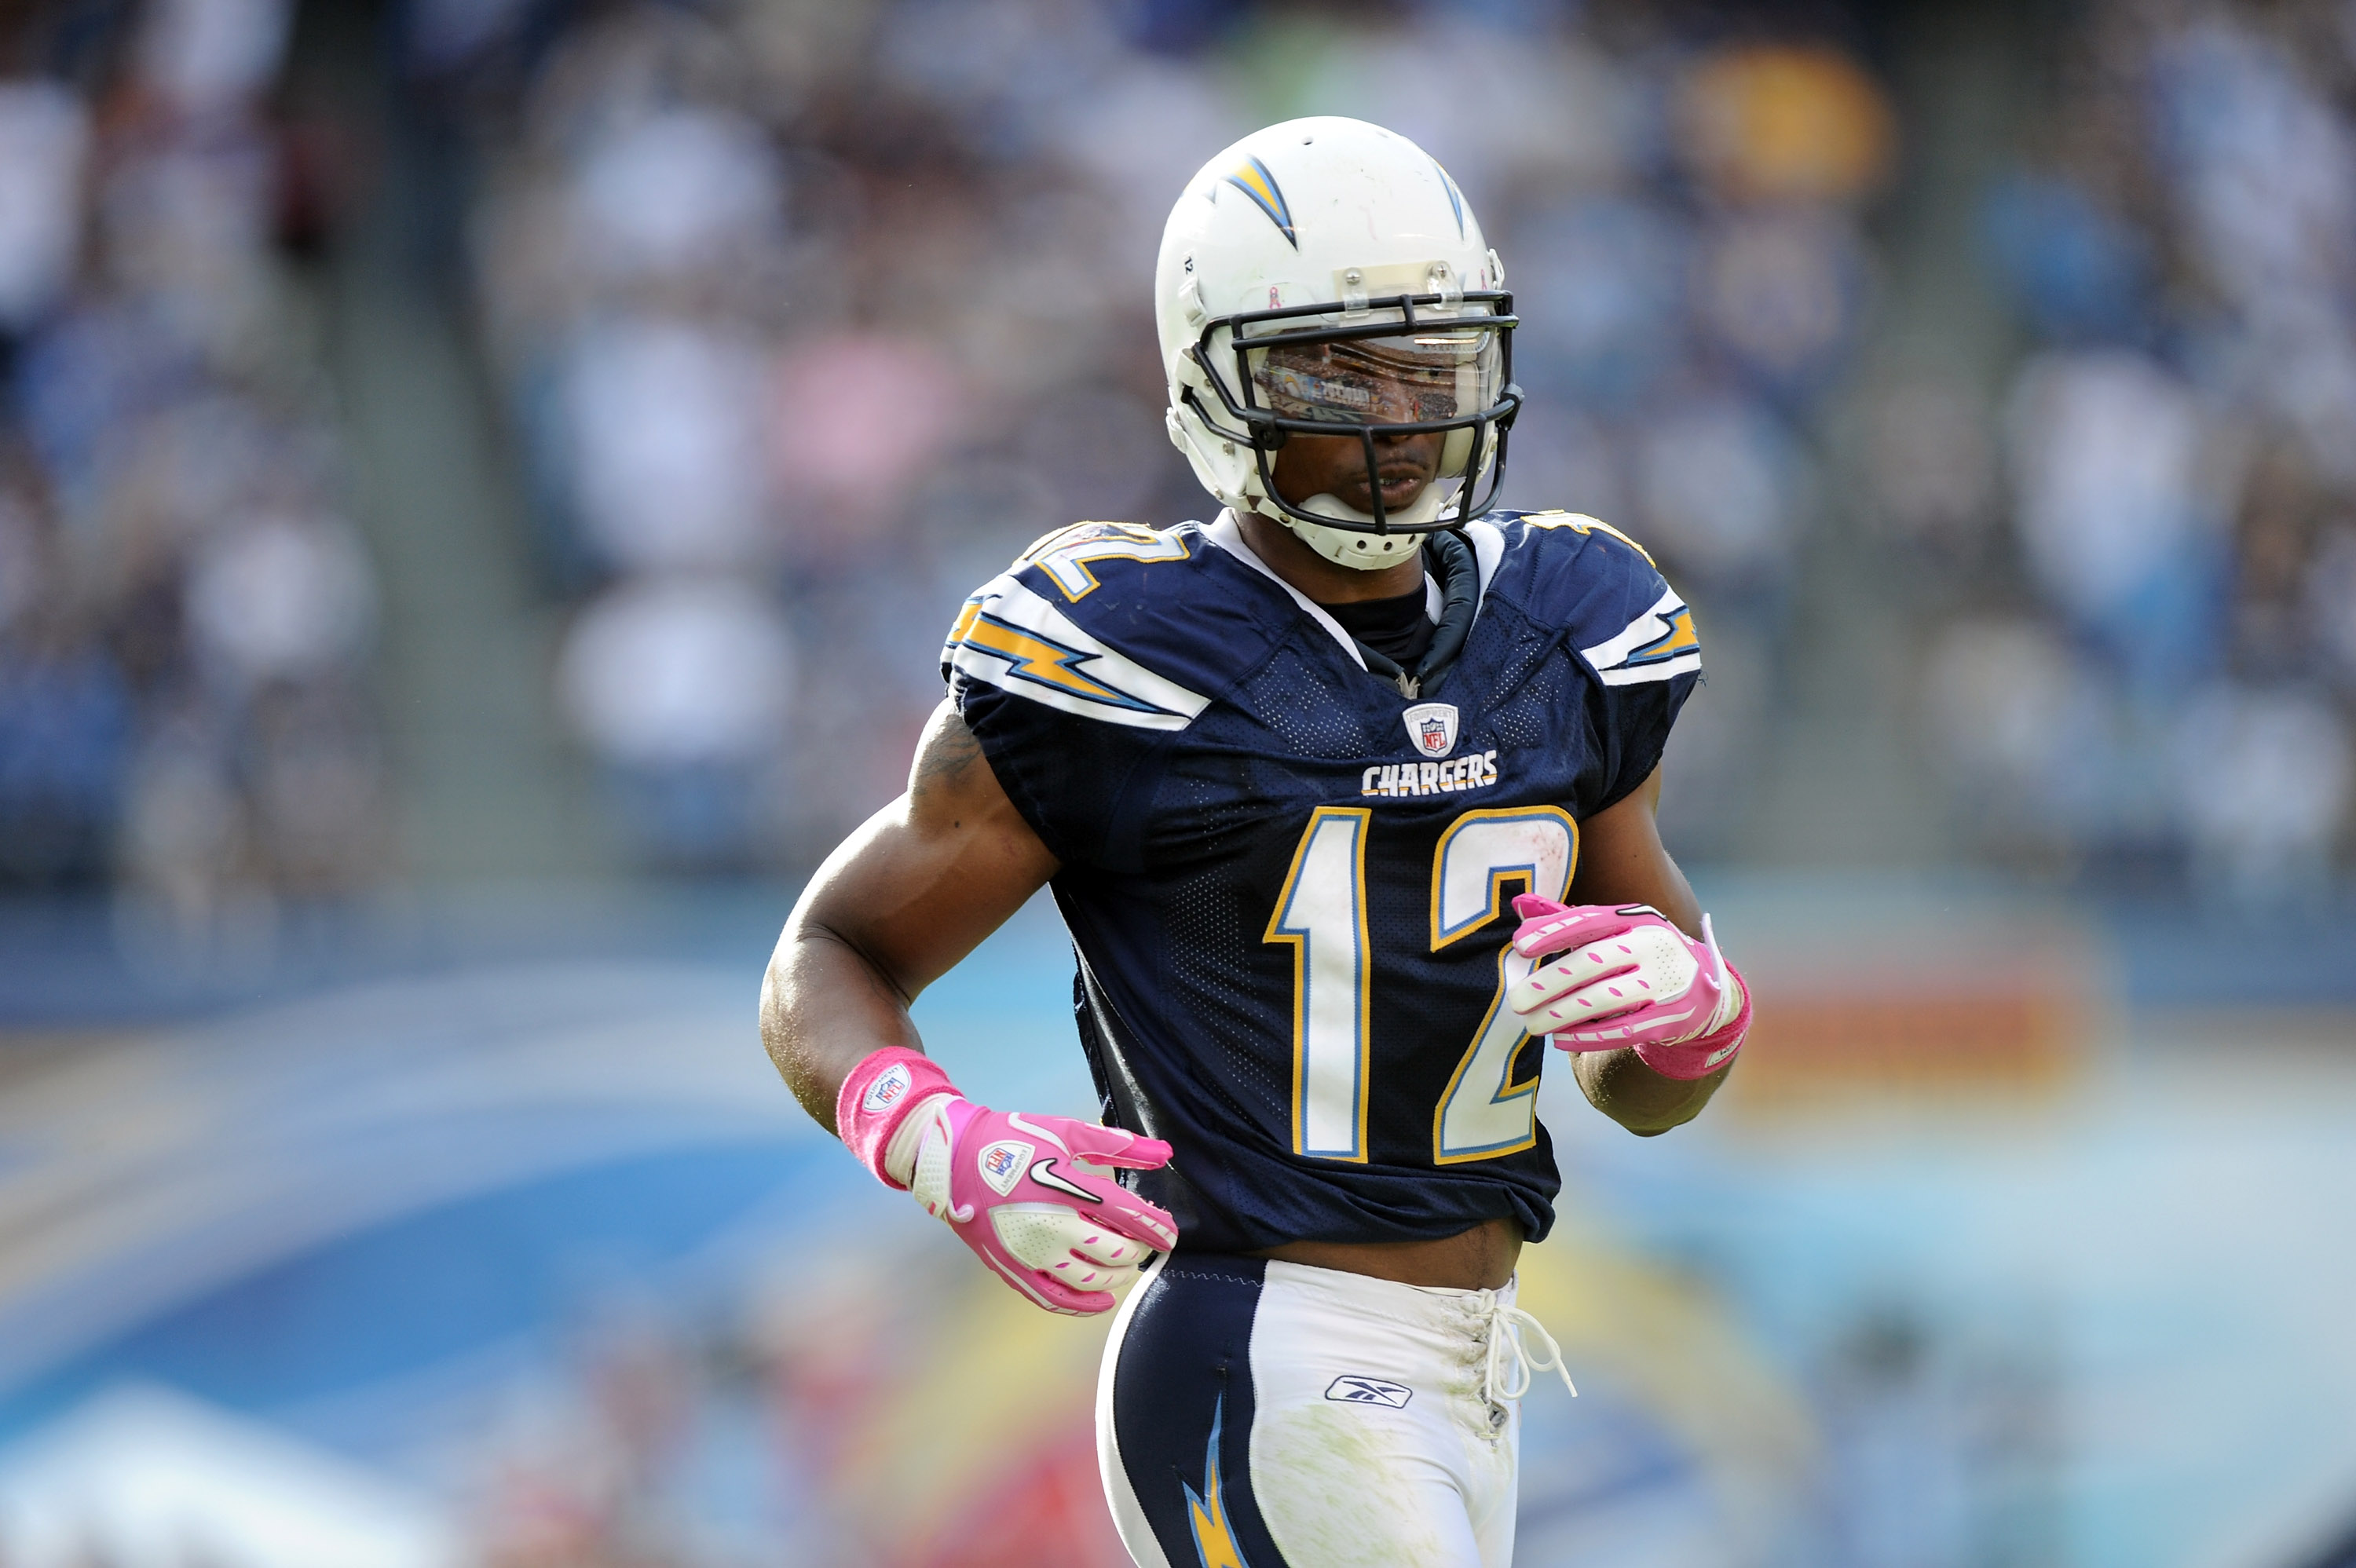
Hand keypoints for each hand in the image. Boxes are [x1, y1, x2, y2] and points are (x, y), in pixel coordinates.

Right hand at [902, 1096, 1178, 1314]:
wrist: (954, 1160)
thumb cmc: (1013, 1141)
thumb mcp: (1065, 1132)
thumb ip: (1118, 1145)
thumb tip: (1164, 1154)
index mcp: (1066, 1187)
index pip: (1129, 1216)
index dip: (1157, 1228)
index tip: (1170, 1233)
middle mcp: (1051, 1226)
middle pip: (1114, 1252)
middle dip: (1138, 1250)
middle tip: (1144, 1243)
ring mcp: (1031, 1253)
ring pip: (1090, 1280)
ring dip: (1117, 1276)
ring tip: (1125, 1266)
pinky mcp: (1013, 1269)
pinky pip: (1055, 1299)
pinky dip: (1084, 1305)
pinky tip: (1102, 1299)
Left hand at [1505, 895, 1749, 1080]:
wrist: (1707, 988)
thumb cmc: (1642, 954)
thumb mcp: (1615, 930)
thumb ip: (1567, 919)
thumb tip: (1519, 904)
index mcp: (1636, 918)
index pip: (1590, 920)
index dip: (1553, 932)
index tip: (1519, 946)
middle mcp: (1653, 945)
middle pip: (1592, 962)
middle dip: (1549, 982)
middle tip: (1517, 1000)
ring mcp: (1664, 982)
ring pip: (1604, 999)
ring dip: (1563, 1014)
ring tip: (1533, 1024)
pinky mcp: (1669, 1018)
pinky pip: (1623, 1031)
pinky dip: (1588, 1037)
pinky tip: (1561, 1040)